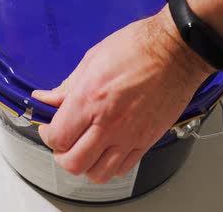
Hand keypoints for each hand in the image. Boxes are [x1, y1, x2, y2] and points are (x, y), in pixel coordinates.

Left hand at [32, 7, 212, 183]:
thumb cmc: (138, 48)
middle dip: (62, 155)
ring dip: (86, 165)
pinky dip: (110, 166)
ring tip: (85, 149)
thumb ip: (67, 86)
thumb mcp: (92, 59)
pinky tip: (107, 150)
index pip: (57, 137)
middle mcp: (109, 122)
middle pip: (73, 163)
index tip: (50, 127)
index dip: (47, 135)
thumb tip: (47, 98)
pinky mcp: (147, 140)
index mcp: (90, 99)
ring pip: (98, 173)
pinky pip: (123, 169)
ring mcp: (129, 135)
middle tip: (64, 141)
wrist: (175, 51)